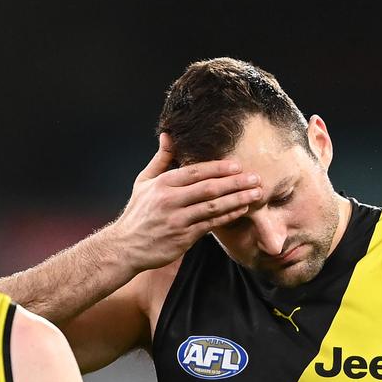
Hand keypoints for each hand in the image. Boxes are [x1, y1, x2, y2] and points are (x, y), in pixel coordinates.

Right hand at [104, 132, 261, 270]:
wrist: (125, 247)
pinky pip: (211, 225)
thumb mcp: (144, 182)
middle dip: (235, 183)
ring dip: (237, 200)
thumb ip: (161, 159)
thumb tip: (168, 135)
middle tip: (256, 178)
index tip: (237, 165)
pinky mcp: (183, 238)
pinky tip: (242, 210)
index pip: (195, 172)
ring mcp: (177, 221)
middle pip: (208, 189)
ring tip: (256, 193)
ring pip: (213, 208)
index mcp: (162, 184)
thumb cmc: (138, 213)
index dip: (218, 168)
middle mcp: (170, 201)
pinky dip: (228, 217)